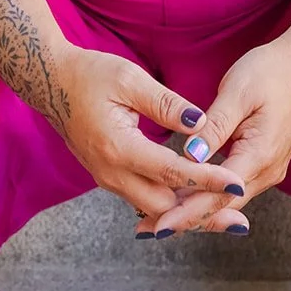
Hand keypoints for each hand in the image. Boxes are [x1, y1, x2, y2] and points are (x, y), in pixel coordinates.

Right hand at [55, 44, 245, 221]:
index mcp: (118, 147)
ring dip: (188, 213)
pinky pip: (143, 199)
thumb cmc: (90, 74)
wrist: (51, 81)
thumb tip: (201, 124)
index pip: (172, 172)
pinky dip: (170, 204)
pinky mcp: (108, 175)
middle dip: (202, 213)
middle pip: (164, 208)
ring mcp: (107, 178)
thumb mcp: (130, 79)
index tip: (238, 185)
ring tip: (224, 217)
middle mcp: (111, 172)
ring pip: (154, 209)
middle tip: (239, 217)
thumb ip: (167, 104)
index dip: (208, 180)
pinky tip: (193, 201)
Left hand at [133, 35, 290, 238]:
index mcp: (260, 155)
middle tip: (146, 230)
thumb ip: (214, 126)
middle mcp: (267, 171)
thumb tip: (190, 155)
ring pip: (227, 200)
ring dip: (194, 210)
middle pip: (221, 206)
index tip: (158, 226)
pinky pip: (232, 188)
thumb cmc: (269, 72)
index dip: (186, 213)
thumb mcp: (237, 92)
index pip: (218, 195)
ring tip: (156, 218)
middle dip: (184, 220)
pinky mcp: (263, 163)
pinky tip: (183, 196)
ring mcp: (268, 170)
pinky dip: (207, 195)